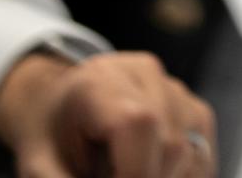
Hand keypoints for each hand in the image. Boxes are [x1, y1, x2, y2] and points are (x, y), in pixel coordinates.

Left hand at [0, 50, 215, 177]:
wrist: (60, 106)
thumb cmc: (50, 137)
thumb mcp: (40, 166)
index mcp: (101, 82)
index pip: (139, 123)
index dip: (135, 172)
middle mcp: (145, 75)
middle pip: (170, 144)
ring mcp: (175, 89)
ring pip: (190, 152)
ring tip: (123, 172)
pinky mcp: (194, 110)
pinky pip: (201, 154)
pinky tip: (152, 176)